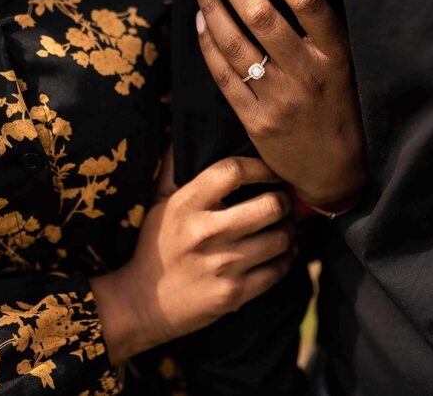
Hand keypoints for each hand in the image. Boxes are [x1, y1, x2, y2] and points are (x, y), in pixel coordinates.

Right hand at [92, 155, 294, 363]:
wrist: (143, 302)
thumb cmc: (156, 245)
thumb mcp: (159, 203)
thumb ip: (173, 167)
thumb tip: (178, 129)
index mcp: (187, 204)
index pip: (233, 170)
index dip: (261, 166)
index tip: (272, 168)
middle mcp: (207, 232)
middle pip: (269, 205)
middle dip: (284, 200)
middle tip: (283, 200)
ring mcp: (223, 265)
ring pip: (281, 238)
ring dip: (289, 230)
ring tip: (284, 225)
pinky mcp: (235, 294)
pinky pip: (278, 270)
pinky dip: (287, 259)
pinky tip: (282, 252)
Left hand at [189, 0, 366, 210]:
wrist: (338, 173)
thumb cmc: (340, 104)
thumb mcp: (344, 63)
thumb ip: (317, 27)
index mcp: (337, 54)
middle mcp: (309, 74)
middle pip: (261, 15)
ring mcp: (281, 100)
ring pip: (236, 42)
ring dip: (211, 4)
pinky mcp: (256, 122)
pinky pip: (223, 75)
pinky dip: (208, 43)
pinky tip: (199, 18)